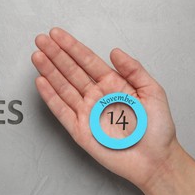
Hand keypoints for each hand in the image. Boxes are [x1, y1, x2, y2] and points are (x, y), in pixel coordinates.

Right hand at [31, 27, 179, 187]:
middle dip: (55, 55)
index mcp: (113, 85)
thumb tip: (114, 51)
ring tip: (37, 56)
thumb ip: (134, 70)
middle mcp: (96, 96)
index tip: (57, 34)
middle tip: (40, 40)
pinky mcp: (79, 130)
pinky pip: (61, 111)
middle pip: (71, 71)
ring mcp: (86, 112)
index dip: (71, 47)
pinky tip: (41, 82)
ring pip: (63, 87)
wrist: (155, 160)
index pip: (88, 61)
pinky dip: (50, 97)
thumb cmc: (157, 128)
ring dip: (49, 72)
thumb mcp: (152, 92)